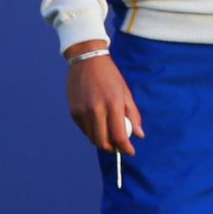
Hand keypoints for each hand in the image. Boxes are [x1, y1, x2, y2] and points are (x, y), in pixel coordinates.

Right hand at [65, 40, 143, 154]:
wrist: (87, 61)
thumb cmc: (110, 77)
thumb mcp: (126, 93)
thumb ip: (133, 115)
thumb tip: (139, 135)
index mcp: (113, 105)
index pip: (119, 135)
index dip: (126, 148)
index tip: (131, 152)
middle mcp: (96, 110)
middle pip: (103, 142)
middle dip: (113, 149)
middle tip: (120, 148)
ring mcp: (82, 111)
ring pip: (92, 138)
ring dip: (102, 141)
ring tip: (110, 137)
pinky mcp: (73, 111)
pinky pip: (84, 129)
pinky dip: (92, 132)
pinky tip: (99, 125)